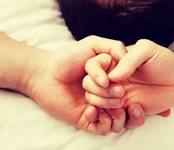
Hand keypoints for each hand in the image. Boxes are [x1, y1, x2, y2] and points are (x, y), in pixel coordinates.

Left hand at [28, 36, 144, 134]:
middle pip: (122, 101)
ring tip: (90, 99)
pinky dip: (101, 121)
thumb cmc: (67, 58)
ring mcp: (99, 107)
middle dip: (110, 94)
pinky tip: (89, 110)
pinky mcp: (89, 120)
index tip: (111, 78)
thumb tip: (128, 60)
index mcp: (113, 76)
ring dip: (105, 107)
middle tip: (96, 86)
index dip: (121, 83)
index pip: (128, 84)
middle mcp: (108, 92)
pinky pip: (105, 129)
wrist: (45, 74)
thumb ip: (114, 47)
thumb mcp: (92, 44)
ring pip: (117, 117)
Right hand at [83, 39, 173, 116]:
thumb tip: (113, 75)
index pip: (92, 68)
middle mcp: (112, 80)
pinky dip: (127, 119)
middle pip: (91, 89)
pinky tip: (139, 110)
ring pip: (101, 108)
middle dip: (101, 95)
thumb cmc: (164, 60)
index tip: (107, 81)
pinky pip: (120, 120)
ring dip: (111, 110)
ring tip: (129, 106)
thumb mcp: (148, 50)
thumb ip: (130, 58)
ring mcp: (119, 96)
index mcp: (113, 62)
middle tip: (121, 94)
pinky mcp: (130, 110)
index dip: (95, 76)